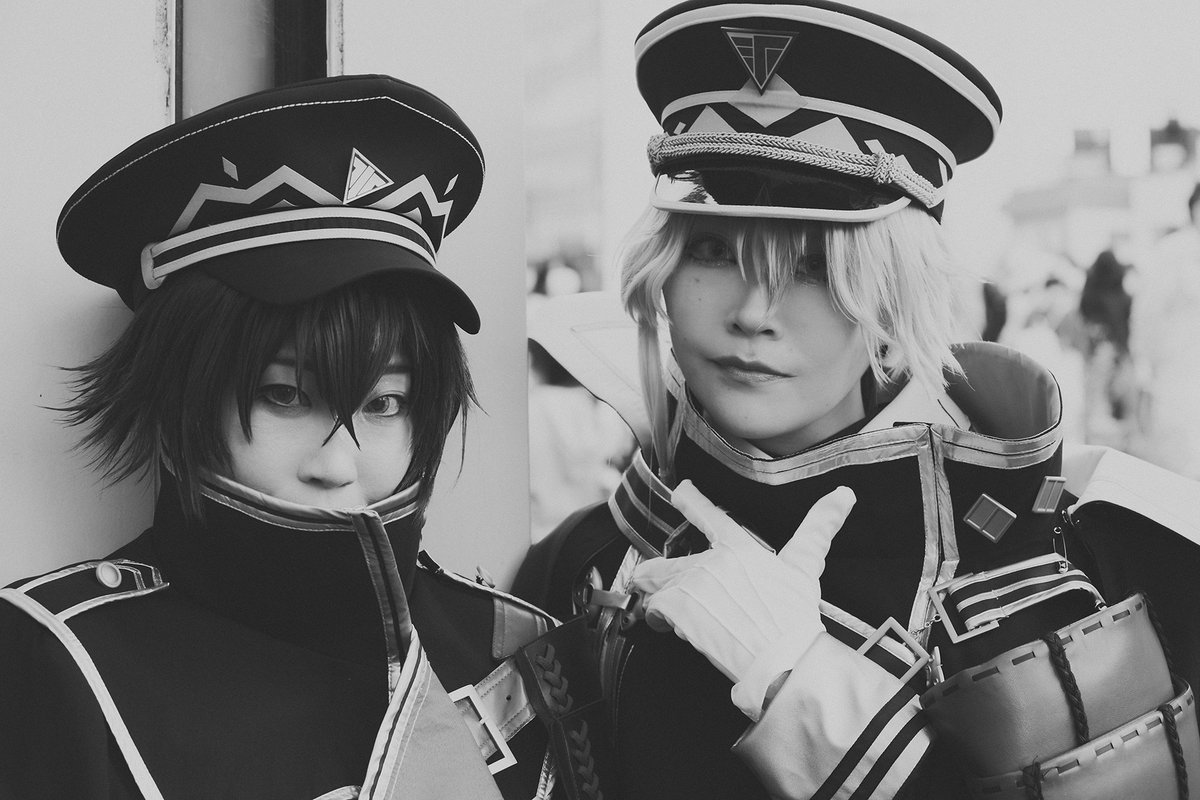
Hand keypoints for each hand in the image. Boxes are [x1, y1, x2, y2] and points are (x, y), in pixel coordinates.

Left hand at [630, 480, 854, 719]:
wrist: (782, 661)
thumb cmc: (794, 618)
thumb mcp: (806, 568)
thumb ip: (818, 527)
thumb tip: (843, 495)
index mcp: (739, 547)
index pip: (708, 515)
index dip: (690, 499)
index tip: (679, 491)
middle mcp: (711, 562)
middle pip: (668, 559)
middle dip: (662, 575)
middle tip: (669, 590)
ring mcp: (692, 585)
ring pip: (654, 580)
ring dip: (657, 594)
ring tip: (666, 610)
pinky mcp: (678, 610)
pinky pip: (654, 608)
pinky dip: (657, 618)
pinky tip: (669, 627)